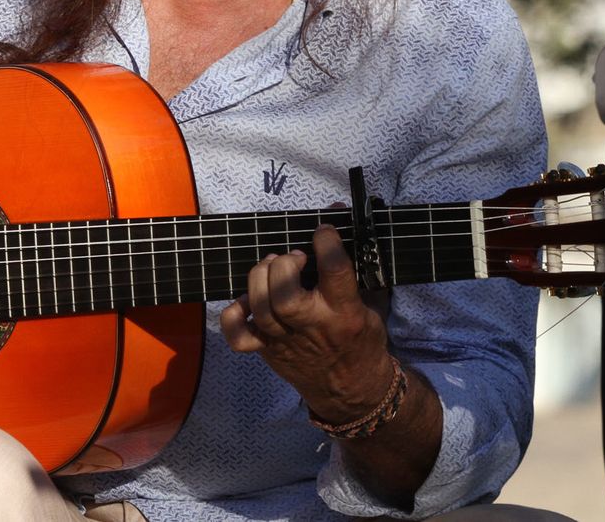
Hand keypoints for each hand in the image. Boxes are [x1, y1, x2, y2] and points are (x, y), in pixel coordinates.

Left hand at [219, 224, 394, 420]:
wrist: (352, 389)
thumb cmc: (361, 339)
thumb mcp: (371, 303)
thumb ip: (357, 266)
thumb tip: (341, 216)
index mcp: (345, 313)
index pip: (334, 271)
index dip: (326, 242)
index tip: (323, 229)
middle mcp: (313, 327)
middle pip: (284, 296)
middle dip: (284, 266)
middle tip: (294, 257)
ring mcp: (285, 341)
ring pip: (261, 309)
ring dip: (261, 278)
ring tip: (273, 267)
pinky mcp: (267, 350)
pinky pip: (238, 336)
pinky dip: (233, 314)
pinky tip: (246, 300)